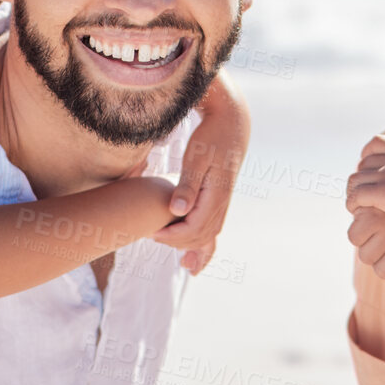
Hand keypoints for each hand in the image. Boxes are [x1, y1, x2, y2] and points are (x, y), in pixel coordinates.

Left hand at [153, 80, 250, 273]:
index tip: (152, 233)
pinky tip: (200, 254)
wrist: (232, 122)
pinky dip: (207, 243)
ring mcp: (224, 201)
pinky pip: (215, 227)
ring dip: (194, 247)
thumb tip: (176, 211)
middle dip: (179, 242)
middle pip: (202, 235)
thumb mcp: (196, 158)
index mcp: (216, 194)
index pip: (194, 227)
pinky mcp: (221, 197)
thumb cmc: (210, 137)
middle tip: (153, 238)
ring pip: (210, 233)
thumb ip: (186, 185)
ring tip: (182, 261)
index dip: (173, 235)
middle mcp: (222, 202)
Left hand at [345, 134, 384, 239]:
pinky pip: (356, 195)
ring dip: (353, 193)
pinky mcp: (383, 191)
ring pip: (356, 179)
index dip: (366, 157)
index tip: (367, 174)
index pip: (376, 143)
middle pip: (363, 164)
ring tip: (356, 206)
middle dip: (359, 180)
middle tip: (360, 197)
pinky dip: (352, 203)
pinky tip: (357, 212)